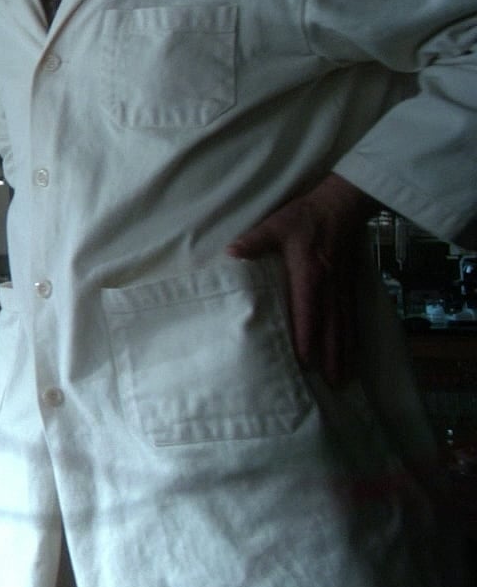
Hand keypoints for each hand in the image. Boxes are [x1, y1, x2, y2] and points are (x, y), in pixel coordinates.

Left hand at [224, 173, 378, 385]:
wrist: (342, 203)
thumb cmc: (306, 216)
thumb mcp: (277, 224)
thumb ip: (255, 241)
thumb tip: (231, 253)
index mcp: (311, 275)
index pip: (308, 311)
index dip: (307, 336)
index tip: (305, 361)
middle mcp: (330, 287)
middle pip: (332, 327)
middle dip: (332, 356)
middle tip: (332, 383)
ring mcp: (343, 287)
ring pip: (345, 326)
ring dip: (345, 352)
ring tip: (345, 377)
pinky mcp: (349, 284)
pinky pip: (352, 316)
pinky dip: (353, 336)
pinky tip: (352, 351)